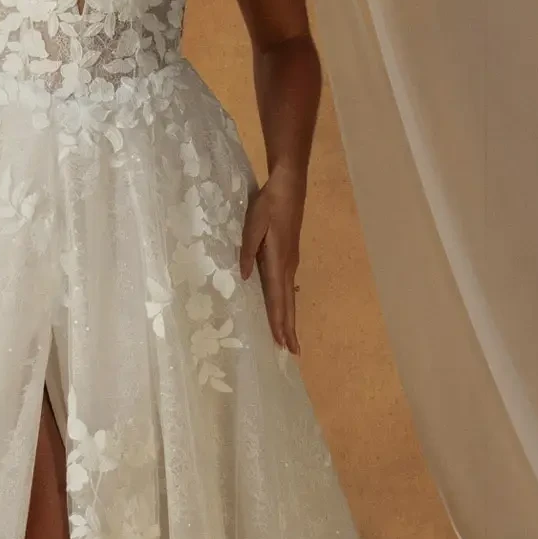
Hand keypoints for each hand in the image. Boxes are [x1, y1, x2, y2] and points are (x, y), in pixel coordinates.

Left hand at [238, 165, 303, 353]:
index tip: (281, 342)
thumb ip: (248, 250)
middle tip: (292, 352)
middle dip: (289, 328)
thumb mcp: (253, 224)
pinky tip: (286, 307)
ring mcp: (291, 262)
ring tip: (289, 338)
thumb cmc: (269, 204)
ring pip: (289, 296)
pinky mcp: (290, 256)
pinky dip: (287, 302)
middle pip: (288, 303)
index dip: (279, 321)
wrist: (289, 187)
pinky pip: (288, 286)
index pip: (277, 297)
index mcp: (277, 261)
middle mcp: (287, 266)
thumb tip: (245, 276)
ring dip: (289, 317)